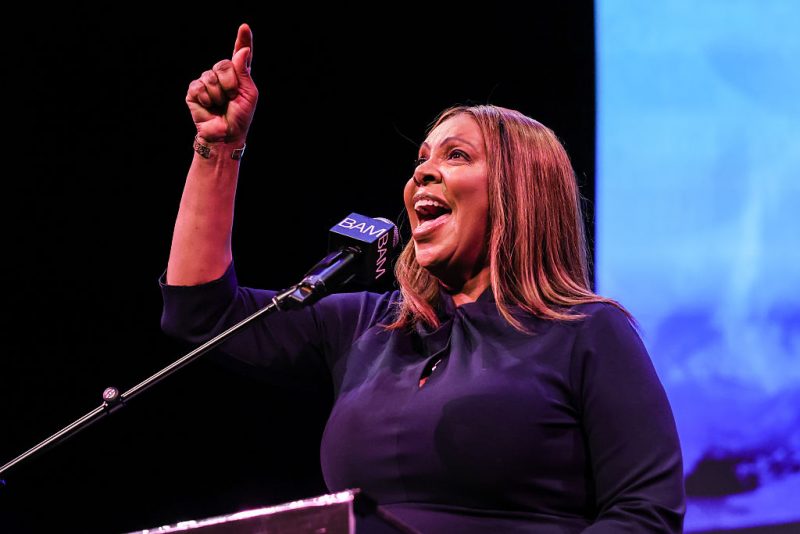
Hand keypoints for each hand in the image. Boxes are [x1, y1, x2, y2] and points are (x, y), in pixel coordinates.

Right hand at [186, 24, 257, 142]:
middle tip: (231, 98)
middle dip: (230, 83)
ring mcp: (206, 81)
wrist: (226, 135)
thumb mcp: (248, 94)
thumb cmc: (240, 117)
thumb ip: (244, 72)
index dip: (242, 40)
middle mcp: (221, 75)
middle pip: (224, 64)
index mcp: (238, 75)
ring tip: (220, 105)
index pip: (240, 54)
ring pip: (211, 76)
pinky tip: (209, 106)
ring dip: (219, 94)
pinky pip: (199, 86)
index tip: (244, 27)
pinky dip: (206, 98)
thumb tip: (243, 50)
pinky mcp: (194, 91)